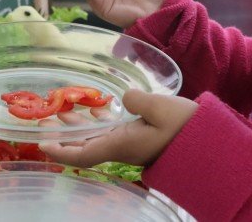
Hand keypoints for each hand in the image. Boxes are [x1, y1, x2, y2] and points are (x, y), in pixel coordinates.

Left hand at [39, 89, 197, 166]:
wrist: (210, 141)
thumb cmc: (186, 126)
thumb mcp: (162, 108)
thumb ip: (138, 100)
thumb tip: (124, 98)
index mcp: (123, 144)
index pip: (84, 153)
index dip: (61, 150)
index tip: (42, 144)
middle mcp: (123, 147)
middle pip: (85, 145)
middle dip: (64, 136)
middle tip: (46, 121)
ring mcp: (132, 143)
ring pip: (97, 138)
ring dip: (79, 127)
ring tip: (63, 111)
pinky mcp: (140, 136)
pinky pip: (112, 132)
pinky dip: (99, 122)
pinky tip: (95, 111)